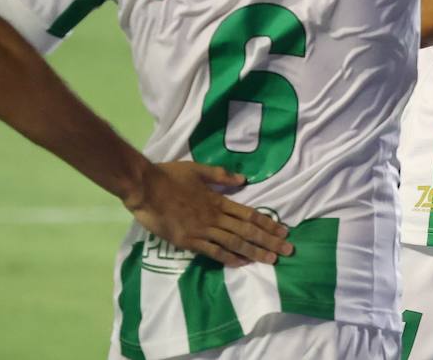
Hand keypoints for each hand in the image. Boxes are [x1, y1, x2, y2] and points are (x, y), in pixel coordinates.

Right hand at [125, 162, 294, 266]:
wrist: (145, 188)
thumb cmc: (170, 175)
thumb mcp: (198, 169)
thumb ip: (221, 175)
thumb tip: (243, 180)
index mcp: (218, 199)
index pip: (249, 214)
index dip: (268, 223)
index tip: (283, 231)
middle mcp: (214, 216)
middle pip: (247, 230)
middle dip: (269, 241)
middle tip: (288, 250)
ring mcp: (202, 230)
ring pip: (234, 243)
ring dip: (254, 252)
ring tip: (272, 260)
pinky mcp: (188, 241)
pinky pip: (213, 251)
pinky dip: (229, 258)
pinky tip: (242, 263)